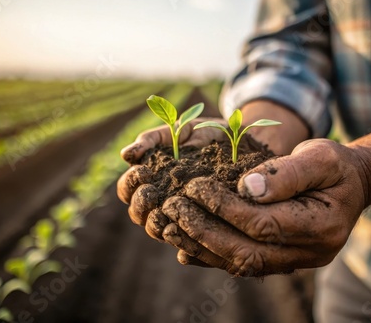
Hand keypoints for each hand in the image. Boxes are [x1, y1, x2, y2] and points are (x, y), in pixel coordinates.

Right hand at [116, 117, 231, 266]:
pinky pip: (182, 239)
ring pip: (155, 229)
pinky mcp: (201, 226)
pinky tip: (181, 225)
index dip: (129, 184)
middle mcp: (162, 200)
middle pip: (137, 213)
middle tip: (150, 192)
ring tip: (165, 208)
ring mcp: (180, 215)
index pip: (128, 189)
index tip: (143, 172)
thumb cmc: (208, 134)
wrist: (245, 141)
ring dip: (154, 221)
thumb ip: (153, 139)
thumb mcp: (181, 130)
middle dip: (139, 203)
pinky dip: (177, 235)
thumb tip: (125, 155)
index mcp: (152, 178)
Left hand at [161, 139, 370, 275]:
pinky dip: (211, 256)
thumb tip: (244, 188)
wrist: (353, 185)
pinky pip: (243, 264)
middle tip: (173, 209)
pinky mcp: (282, 261)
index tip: (195, 187)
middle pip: (246, 251)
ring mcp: (295, 262)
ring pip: (241, 263)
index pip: (262, 224)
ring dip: (201, 247)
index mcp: (321, 226)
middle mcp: (309, 253)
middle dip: (204, 230)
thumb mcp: (320, 156)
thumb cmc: (336, 166)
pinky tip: (185, 244)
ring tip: (169, 227)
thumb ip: (286, 173)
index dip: (224, 207)